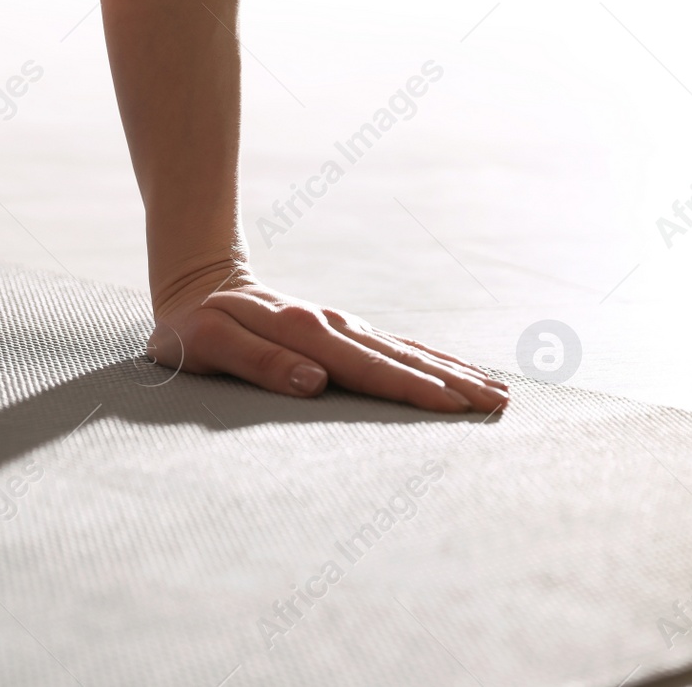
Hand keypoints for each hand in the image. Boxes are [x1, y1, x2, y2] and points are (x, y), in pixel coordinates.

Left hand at [149, 264, 508, 412]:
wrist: (197, 285)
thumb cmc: (192, 327)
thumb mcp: (206, 345)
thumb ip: (258, 364)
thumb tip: (316, 383)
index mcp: (299, 331)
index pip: (364, 367)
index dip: (408, 388)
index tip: (451, 405)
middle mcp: (329, 325)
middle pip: (398, 358)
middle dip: (450, 383)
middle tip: (498, 406)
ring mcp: (341, 325)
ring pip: (406, 351)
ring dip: (453, 371)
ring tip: (498, 393)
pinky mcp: (344, 330)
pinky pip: (396, 345)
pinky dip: (432, 358)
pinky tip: (462, 372)